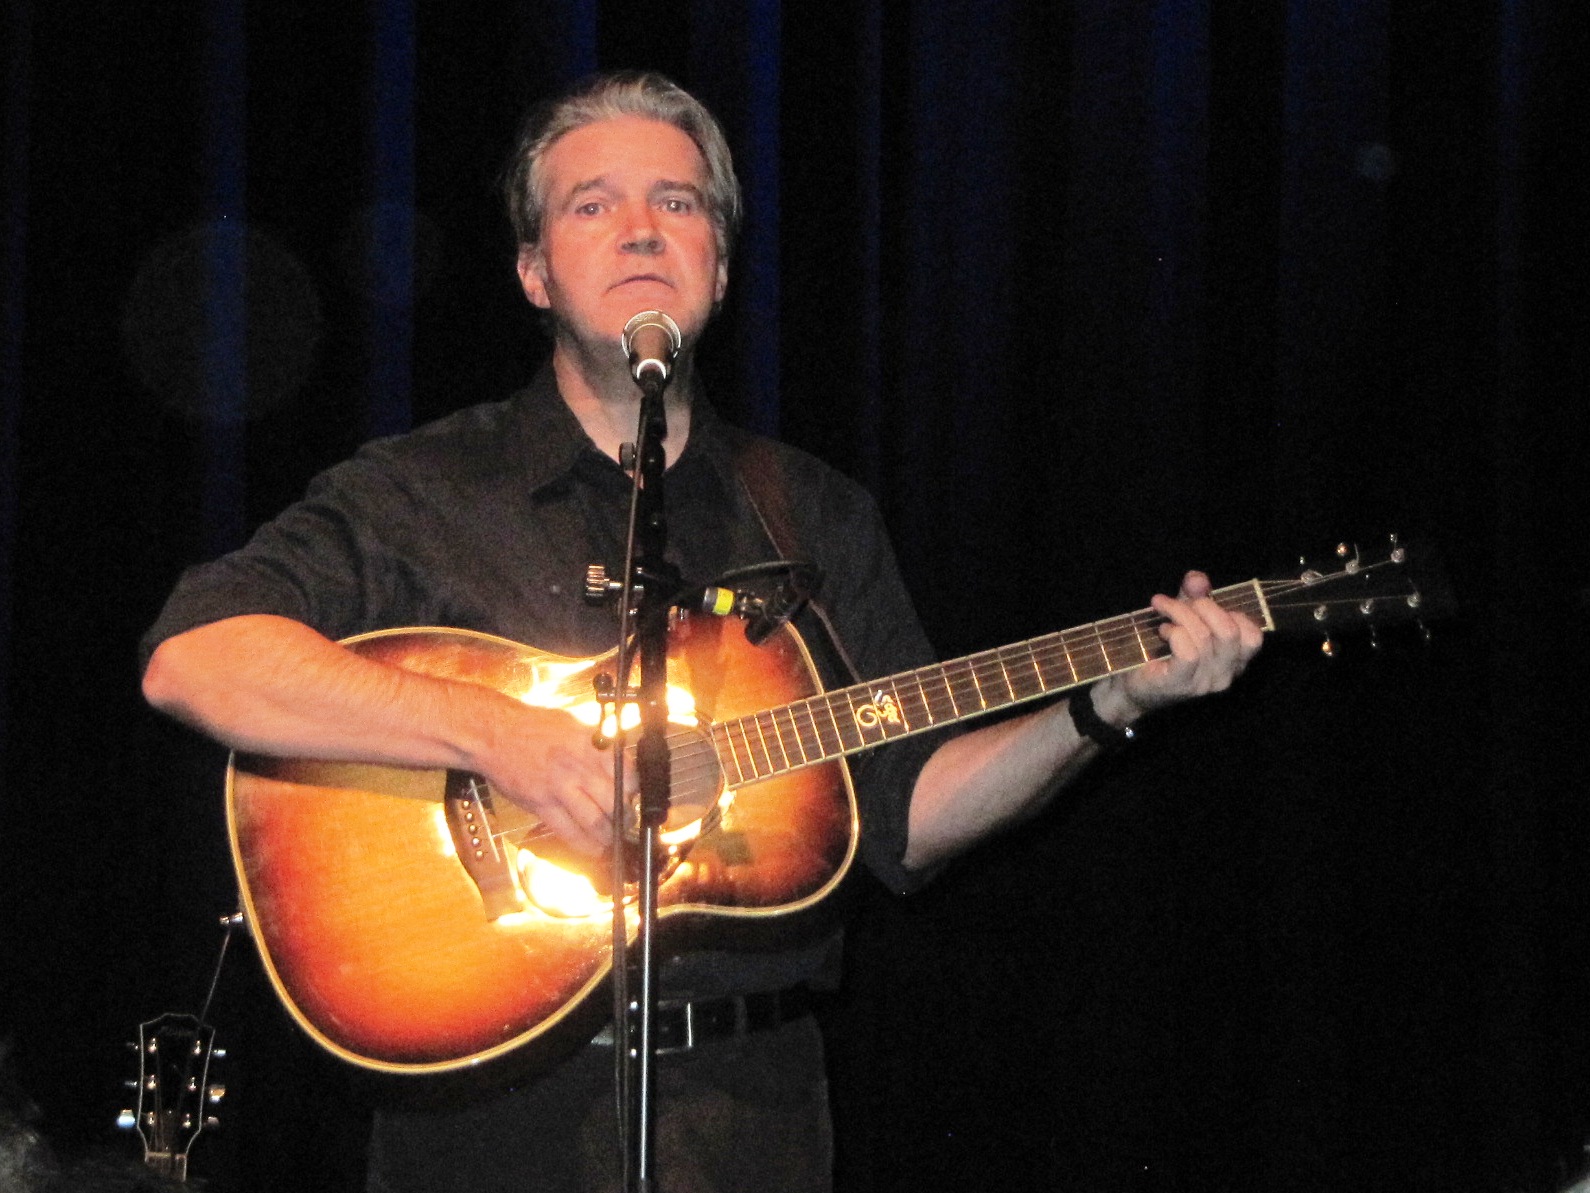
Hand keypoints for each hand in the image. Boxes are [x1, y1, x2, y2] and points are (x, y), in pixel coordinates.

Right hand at [477, 705, 632, 855]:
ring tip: (611, 838)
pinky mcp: (541, 804)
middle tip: (626, 822)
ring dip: (608, 835)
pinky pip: (568, 831)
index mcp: (590, 745)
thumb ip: (597, 744)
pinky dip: (584, 845)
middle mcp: (579, 766)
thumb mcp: (573, 724)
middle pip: (615, 802)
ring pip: (595, 821)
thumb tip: (619, 760)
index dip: (635, 792)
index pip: (627, 775)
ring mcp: (559, 787)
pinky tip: (592, 848)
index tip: (635, 798)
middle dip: (625, 818)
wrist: (493, 732)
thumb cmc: (531, 726)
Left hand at [1112, 570, 1262, 719]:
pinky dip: (1175, 633)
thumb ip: (1193, 596)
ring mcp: (1204, 683)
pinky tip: (1163, 633)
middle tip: (1177, 604)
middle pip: (1229, 631)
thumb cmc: (1161, 651)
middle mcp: (1225, 675)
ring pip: (1204, 637)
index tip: (1202, 604)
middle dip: (1202, 607)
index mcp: (1234, 661)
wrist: (1130, 686)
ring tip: (1162, 619)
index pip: (1253, 635)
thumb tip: (1197, 579)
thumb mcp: (1182, 617)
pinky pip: (1189, 652)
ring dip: (1179, 615)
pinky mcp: (1180, 683)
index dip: (1230, 611)